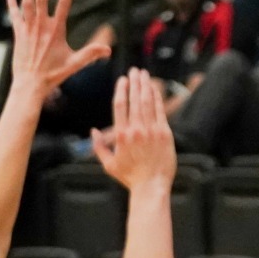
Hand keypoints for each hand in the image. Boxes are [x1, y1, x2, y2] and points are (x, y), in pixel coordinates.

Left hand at [7, 0, 110, 96]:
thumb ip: (91, 54)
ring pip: (27, 2)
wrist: (30, 84)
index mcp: (55, 30)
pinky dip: (12, 4)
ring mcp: (28, 29)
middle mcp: (40, 26)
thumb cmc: (53, 75)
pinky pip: (15, 15)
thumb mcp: (74, 64)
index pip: (64, 4)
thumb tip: (108, 50)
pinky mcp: (18, 34)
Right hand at [90, 68, 177, 191]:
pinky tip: (155, 89)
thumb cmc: (130, 177)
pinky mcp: (165, 134)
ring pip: (148, 102)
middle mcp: (136, 130)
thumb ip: (99, 147)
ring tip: (144, 74)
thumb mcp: (108, 164)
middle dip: (135, 82)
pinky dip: (157, 98)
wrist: (151, 187)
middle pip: (135, 99)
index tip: (123, 80)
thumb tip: (93, 131)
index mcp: (121, 135)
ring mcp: (152, 131)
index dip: (121, 89)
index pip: (120, 105)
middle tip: (135, 71)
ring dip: (146, 86)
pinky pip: (160, 111)